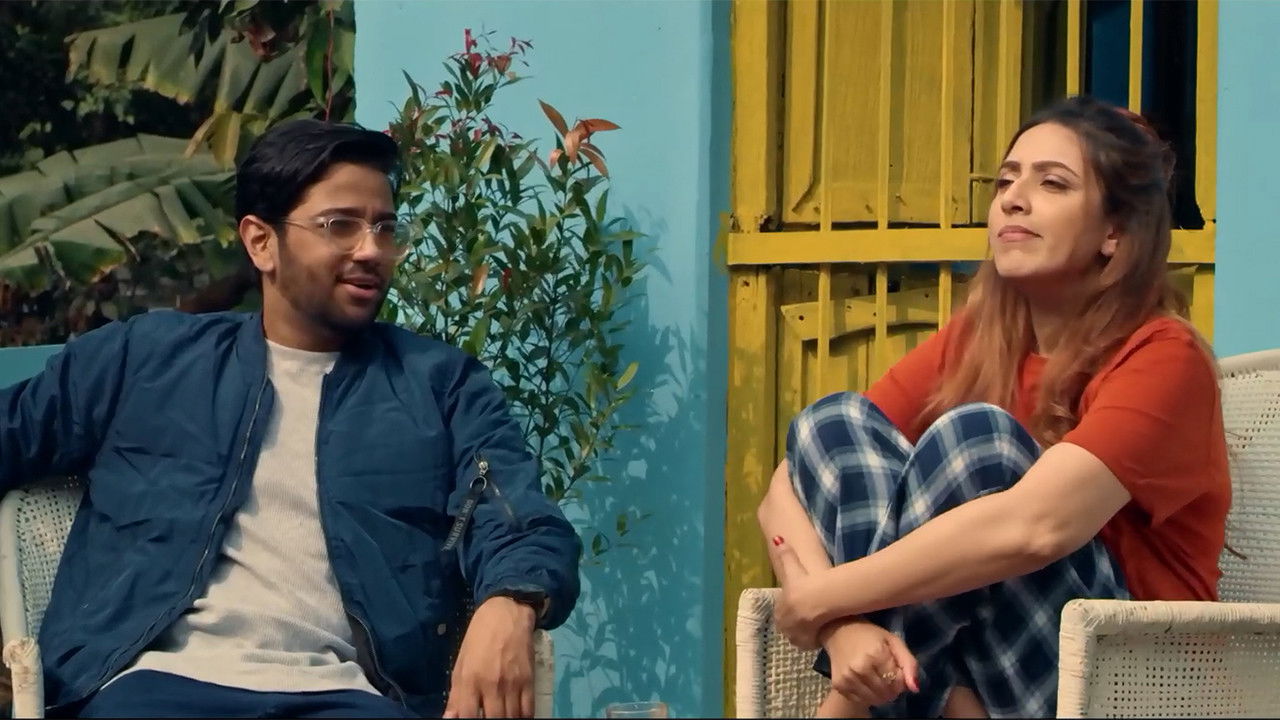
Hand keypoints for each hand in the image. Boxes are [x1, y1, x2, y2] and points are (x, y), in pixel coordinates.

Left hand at [444, 596, 536, 717]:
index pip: (468, 717)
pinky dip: (523, 718)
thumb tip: (449, 719)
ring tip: (502, 717)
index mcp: (470, 681)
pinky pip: (528, 710)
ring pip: (511, 718)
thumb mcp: (460, 665)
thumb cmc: (478, 639)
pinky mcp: (529, 680)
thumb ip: (456, 696)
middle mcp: (491, 685)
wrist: (506, 614)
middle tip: (489, 718)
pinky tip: (518, 717)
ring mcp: (512, 684)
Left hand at [768, 536, 825, 649]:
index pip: (783, 609)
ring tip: (817, 625)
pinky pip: (807, 643)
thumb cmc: (803, 584)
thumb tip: (776, 539)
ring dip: (804, 631)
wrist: (817, 602)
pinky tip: (820, 634)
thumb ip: (785, 554)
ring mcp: (793, 635)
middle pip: (789, 623)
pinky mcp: (805, 643)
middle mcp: (782, 623)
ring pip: (797, 634)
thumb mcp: (793, 568)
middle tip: (810, 615)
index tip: (803, 603)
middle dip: (797, 620)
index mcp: (779, 607)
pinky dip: (812, 639)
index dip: (793, 606)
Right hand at [820, 618, 918, 707]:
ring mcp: (847, 678)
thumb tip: (915, 688)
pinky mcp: (839, 685)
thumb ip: (909, 663)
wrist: (839, 631)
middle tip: (887, 675)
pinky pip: (861, 701)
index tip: (896, 669)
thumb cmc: (870, 635)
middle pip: (886, 693)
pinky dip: (868, 695)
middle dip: (892, 688)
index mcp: (875, 655)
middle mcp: (859, 669)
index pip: (898, 683)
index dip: (901, 679)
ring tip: (877, 679)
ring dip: (881, 694)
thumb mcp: (894, 641)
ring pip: (874, 700)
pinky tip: (866, 682)